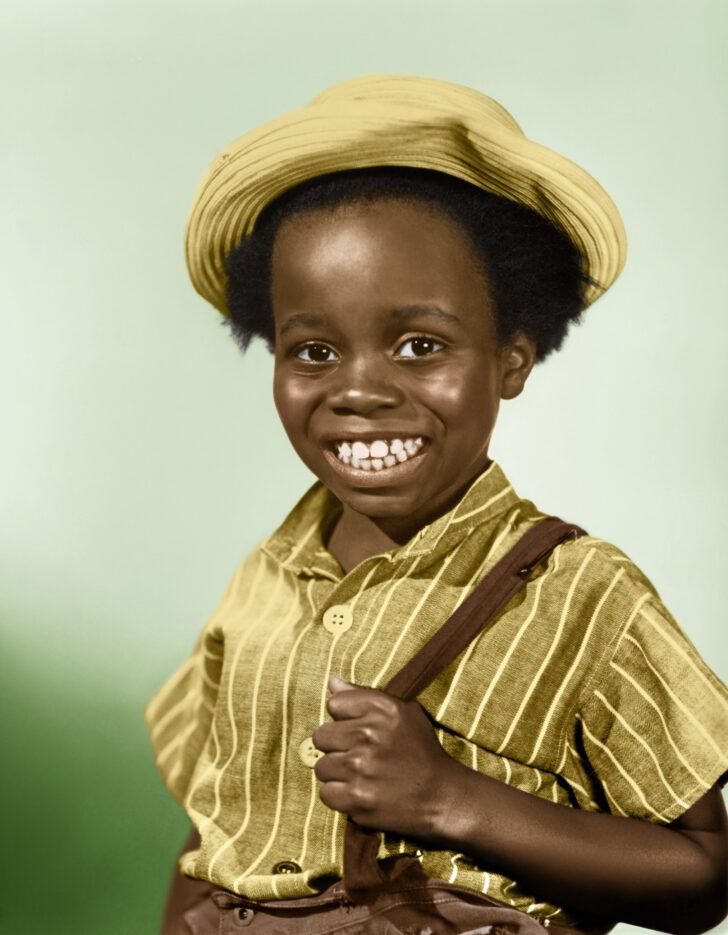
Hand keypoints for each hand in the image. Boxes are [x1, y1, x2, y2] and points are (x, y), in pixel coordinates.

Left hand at [312, 675, 457, 838]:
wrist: (442, 796)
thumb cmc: (421, 751)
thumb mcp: (402, 713)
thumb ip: (362, 695)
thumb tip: (331, 682)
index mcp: (381, 710)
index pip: (334, 704)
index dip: (345, 719)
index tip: (359, 731)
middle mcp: (368, 735)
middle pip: (321, 736)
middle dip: (336, 747)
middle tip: (357, 756)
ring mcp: (361, 768)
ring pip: (322, 767)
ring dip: (337, 774)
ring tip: (360, 776)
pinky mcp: (357, 798)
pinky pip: (327, 793)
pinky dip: (340, 797)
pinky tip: (360, 793)